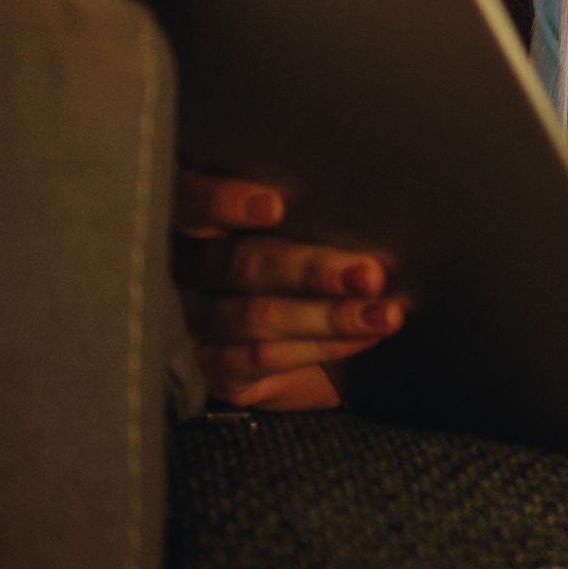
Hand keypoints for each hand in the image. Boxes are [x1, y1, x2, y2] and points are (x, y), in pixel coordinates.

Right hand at [171, 169, 406, 410]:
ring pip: (255, 315)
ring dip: (330, 316)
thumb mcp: (303, 233)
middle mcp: (184, 270)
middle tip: (368, 274)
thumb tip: (366, 212)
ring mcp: (193, 322)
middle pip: (237, 263)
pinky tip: (361, 339)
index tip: (274, 207)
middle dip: (311, 269)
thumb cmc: (307, 271)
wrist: (309, 353)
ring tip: (383, 314)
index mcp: (195, 221)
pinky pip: (259, 358)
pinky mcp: (210, 367)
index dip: (221, 202)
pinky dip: (319, 347)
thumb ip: (308, 216)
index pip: (187, 201)